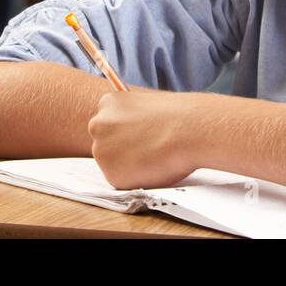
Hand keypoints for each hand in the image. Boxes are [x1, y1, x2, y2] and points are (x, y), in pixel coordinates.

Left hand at [88, 89, 203, 189]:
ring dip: (129, 165)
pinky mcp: (112, 175)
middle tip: (147, 149)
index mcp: (106, 104)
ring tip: (153, 155)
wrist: (188, 130)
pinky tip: (152, 167)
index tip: (140, 136)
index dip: (125, 133)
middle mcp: (97, 126)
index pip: (108, 124)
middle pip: (106, 144)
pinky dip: (136, 179)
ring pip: (113, 164)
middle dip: (122, 149)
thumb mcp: (145, 104)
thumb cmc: (176, 115)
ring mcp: (102, 151)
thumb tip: (131, 132)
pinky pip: (123, 181)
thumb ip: (131, 118)